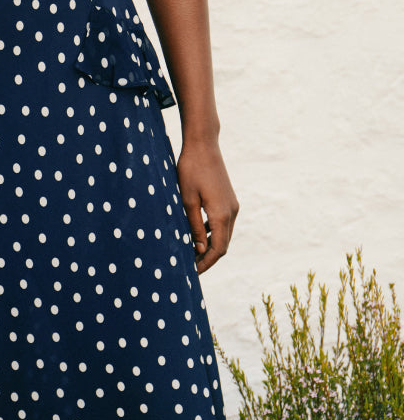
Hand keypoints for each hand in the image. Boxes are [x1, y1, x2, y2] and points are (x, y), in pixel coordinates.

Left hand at [175, 139, 238, 274]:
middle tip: (190, 268)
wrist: (203, 145)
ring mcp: (232, 206)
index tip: (192, 273)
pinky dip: (213, 233)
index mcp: (221, 215)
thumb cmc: (191, 170)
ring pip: (224, 235)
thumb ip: (193, 226)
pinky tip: (198, 235)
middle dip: (208, 259)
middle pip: (223, 245)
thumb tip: (200, 251)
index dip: (206, 264)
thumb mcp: (187, 199)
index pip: (218, 250)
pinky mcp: (229, 200)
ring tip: (192, 254)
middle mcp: (232, 212)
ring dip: (211, 246)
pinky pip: (223, 223)